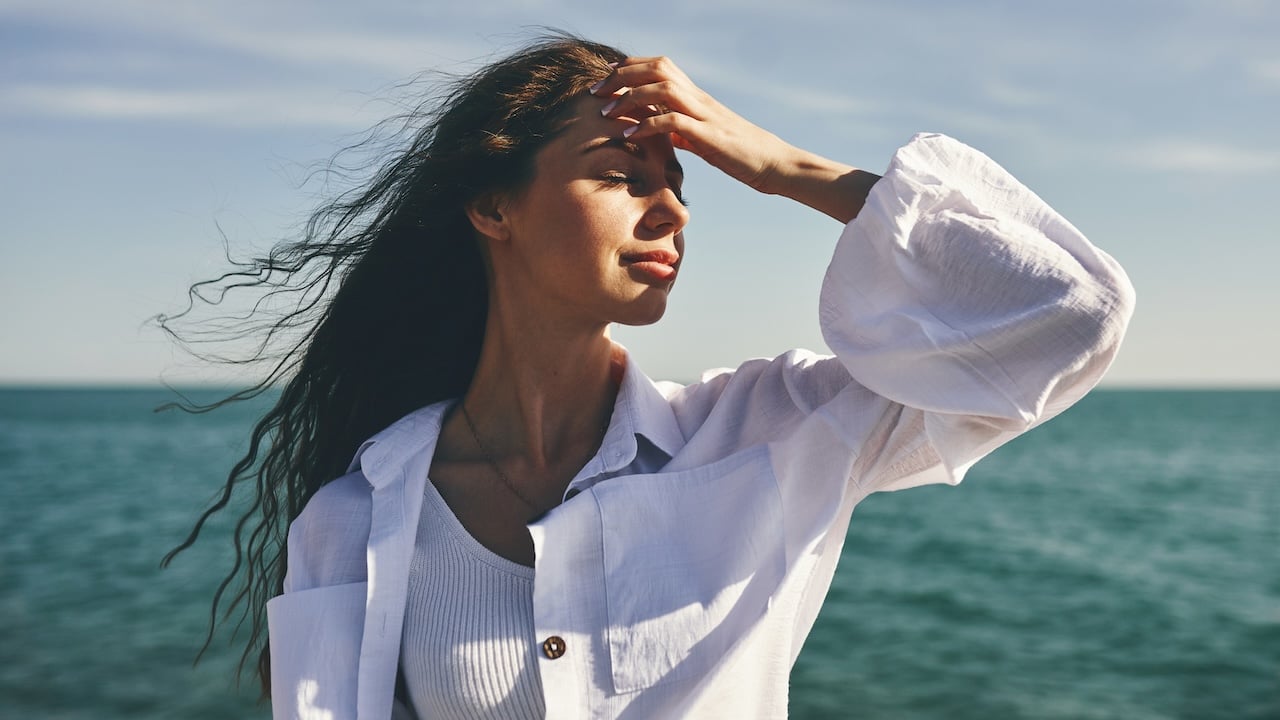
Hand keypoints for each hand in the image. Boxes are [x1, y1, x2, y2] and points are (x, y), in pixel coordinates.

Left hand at [590, 57, 877, 222]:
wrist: (776, 165)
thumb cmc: (742, 156)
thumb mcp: (704, 141)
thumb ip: (681, 131)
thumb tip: (658, 130)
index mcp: (698, 97)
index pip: (660, 67)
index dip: (630, 68)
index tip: (606, 81)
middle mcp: (700, 99)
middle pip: (657, 68)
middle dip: (622, 75)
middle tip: (596, 91)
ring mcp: (705, 115)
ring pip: (662, 88)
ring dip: (629, 97)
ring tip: (606, 112)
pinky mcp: (710, 136)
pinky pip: (673, 122)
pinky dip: (647, 125)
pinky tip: (628, 135)